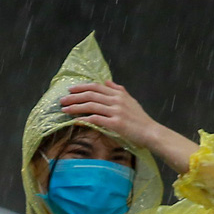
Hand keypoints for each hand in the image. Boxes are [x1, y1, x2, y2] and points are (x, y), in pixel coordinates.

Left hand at [59, 81, 198, 172]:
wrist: (151, 132)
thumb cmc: (140, 119)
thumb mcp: (131, 100)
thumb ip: (118, 90)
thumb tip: (107, 81)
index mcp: (119, 94)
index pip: (96, 87)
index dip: (82, 87)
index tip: (70, 89)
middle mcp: (116, 100)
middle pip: (91, 94)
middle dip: (74, 96)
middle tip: (62, 100)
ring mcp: (116, 112)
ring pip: (91, 106)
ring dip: (76, 107)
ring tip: (65, 110)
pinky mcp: (116, 124)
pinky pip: (96, 119)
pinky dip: (85, 119)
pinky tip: (76, 120)